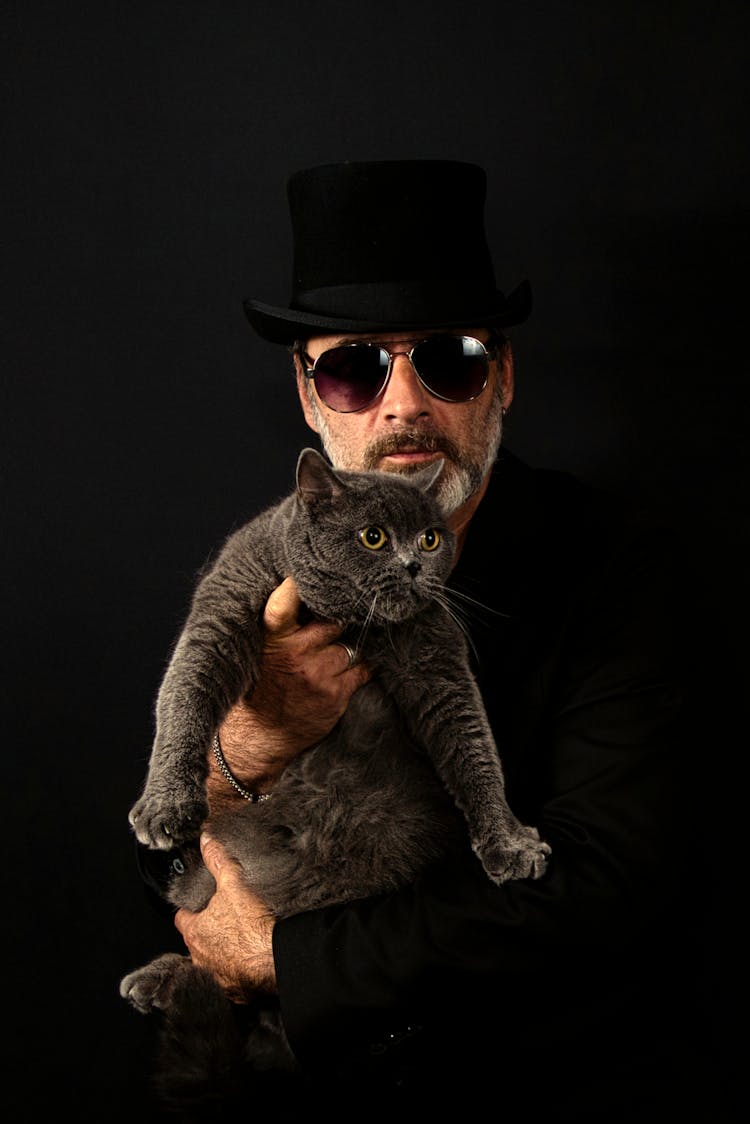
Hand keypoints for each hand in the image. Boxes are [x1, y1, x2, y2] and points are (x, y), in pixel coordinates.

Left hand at [174, 832, 275, 1000]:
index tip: (198, 905)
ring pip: (212, 964)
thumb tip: (206, 839)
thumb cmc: (252, 925)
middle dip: (207, 933)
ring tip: (238, 943)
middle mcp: (200, 959)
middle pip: (197, 943)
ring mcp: (217, 978)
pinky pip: (232, 983)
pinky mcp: (237, 993)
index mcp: (195, 933)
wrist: (276, 959)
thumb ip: (218, 860)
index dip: (190, 910)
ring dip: (221, 955)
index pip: (182, 919)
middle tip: (224, 922)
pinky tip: (250, 963)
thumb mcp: (234, 883)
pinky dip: (238, 974)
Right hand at [207, 576, 369, 809]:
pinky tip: (359, 665)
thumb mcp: (258, 652)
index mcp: (271, 639)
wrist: (257, 739)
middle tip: (339, 624)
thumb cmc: (259, 689)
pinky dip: (363, 667)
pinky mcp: (335, 694)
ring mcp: (317, 674)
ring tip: (336, 656)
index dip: (297, 585)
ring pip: (348, 646)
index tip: (306, 575)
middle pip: (332, 621)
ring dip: (347, 650)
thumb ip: (278, 627)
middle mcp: (294, 653)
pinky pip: (361, 670)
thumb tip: (301, 592)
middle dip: (336, 622)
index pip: (284, 604)